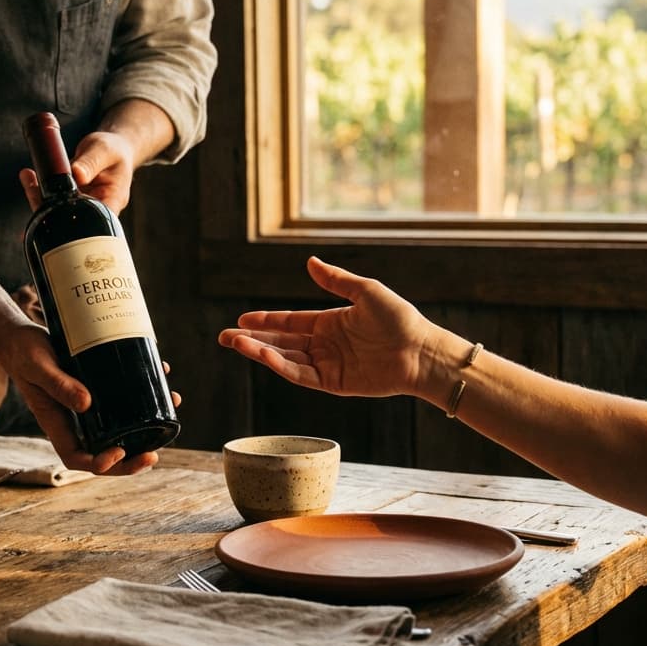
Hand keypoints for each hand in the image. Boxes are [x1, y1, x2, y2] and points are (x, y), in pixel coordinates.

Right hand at [0, 321, 166, 475]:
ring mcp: (87, 406)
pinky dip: (145, 391)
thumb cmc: (24, 353)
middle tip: (153, 455)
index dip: (100, 464)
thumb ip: (58, 384)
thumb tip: (87, 404)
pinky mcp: (97, 388)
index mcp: (56, 424)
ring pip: (120, 426)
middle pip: (104, 451)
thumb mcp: (38, 366)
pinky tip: (162, 374)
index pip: (77, 458)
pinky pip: (123, 399)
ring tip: (171, 405)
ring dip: (147, 424)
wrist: (22, 336)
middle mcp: (74, 420)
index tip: (118, 452)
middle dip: (130, 458)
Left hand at [16, 131, 136, 214]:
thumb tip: (77, 174)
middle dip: (49, 210)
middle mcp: (95, 210)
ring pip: (57, 211)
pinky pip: (52, 198)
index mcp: (112, 202)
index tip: (56, 212)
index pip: (94, 223)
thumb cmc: (114, 150)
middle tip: (34, 191)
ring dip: (39, 197)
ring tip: (28, 177)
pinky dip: (39, 188)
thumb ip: (91, 162)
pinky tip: (28, 176)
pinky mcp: (69, 199)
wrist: (112, 147)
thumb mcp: (104, 150)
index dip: (74, 225)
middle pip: (70, 220)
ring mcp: (80, 206)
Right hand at [217, 257, 433, 397]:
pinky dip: (281, 365)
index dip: (265, 321)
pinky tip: (264, 355)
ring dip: (260, 352)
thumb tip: (309, 262)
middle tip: (225, 337)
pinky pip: (301, 375)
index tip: (241, 319)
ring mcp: (328, 365)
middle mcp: (324, 345)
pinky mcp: (334, 383)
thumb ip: (336, 280)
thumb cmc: (400, 319)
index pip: (289, 323)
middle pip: (281, 342)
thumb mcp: (366, 291)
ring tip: (236, 343)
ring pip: (285, 359)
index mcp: (330, 323)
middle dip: (252, 340)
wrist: (421, 352)